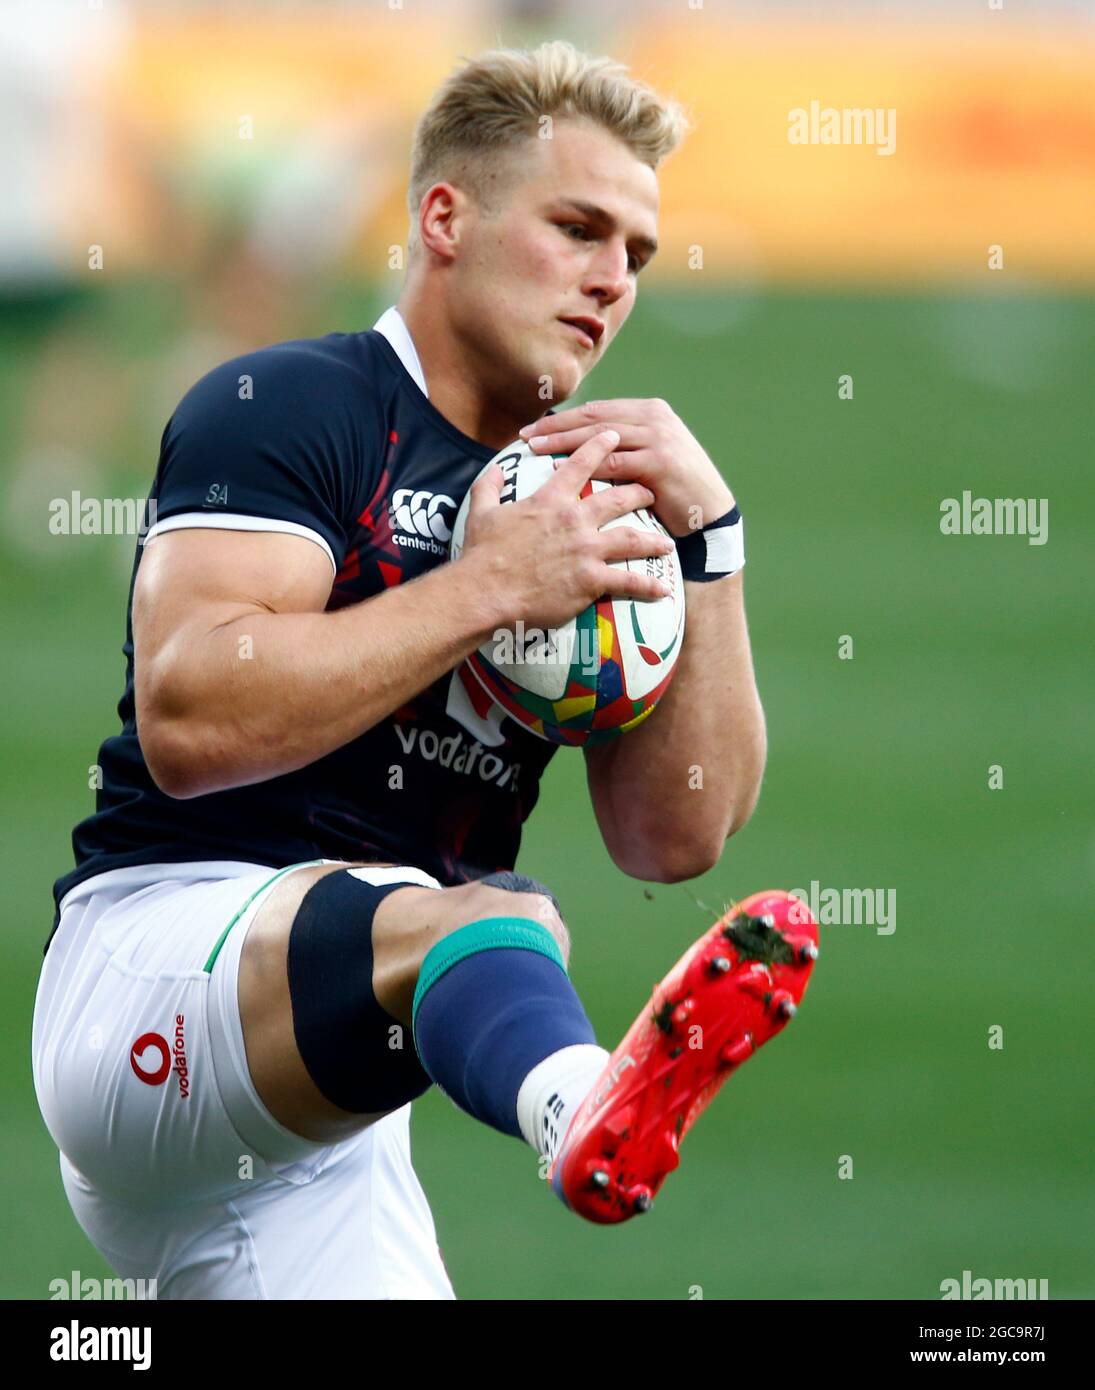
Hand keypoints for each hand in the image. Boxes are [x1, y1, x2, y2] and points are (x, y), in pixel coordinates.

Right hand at [458, 428, 675, 631]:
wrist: (485, 590)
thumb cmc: (482, 553)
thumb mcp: (482, 512)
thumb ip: (490, 487)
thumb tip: (495, 469)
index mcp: (549, 501)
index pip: (580, 465)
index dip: (599, 446)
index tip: (615, 436)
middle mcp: (574, 520)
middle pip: (618, 499)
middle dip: (640, 492)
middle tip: (653, 491)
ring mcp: (585, 550)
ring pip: (631, 539)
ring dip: (653, 540)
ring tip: (667, 543)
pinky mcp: (590, 580)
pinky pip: (627, 582)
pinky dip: (648, 587)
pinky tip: (663, 590)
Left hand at [519, 398, 734, 537]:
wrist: (709, 513)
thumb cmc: (674, 490)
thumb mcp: (650, 456)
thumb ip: (623, 444)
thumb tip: (579, 444)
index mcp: (649, 411)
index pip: (597, 410)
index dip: (563, 418)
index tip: (534, 427)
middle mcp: (654, 418)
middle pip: (594, 419)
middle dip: (556, 426)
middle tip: (525, 436)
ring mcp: (658, 438)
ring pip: (600, 438)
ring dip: (563, 443)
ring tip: (535, 449)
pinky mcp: (659, 463)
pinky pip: (613, 464)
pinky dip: (584, 468)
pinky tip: (560, 471)